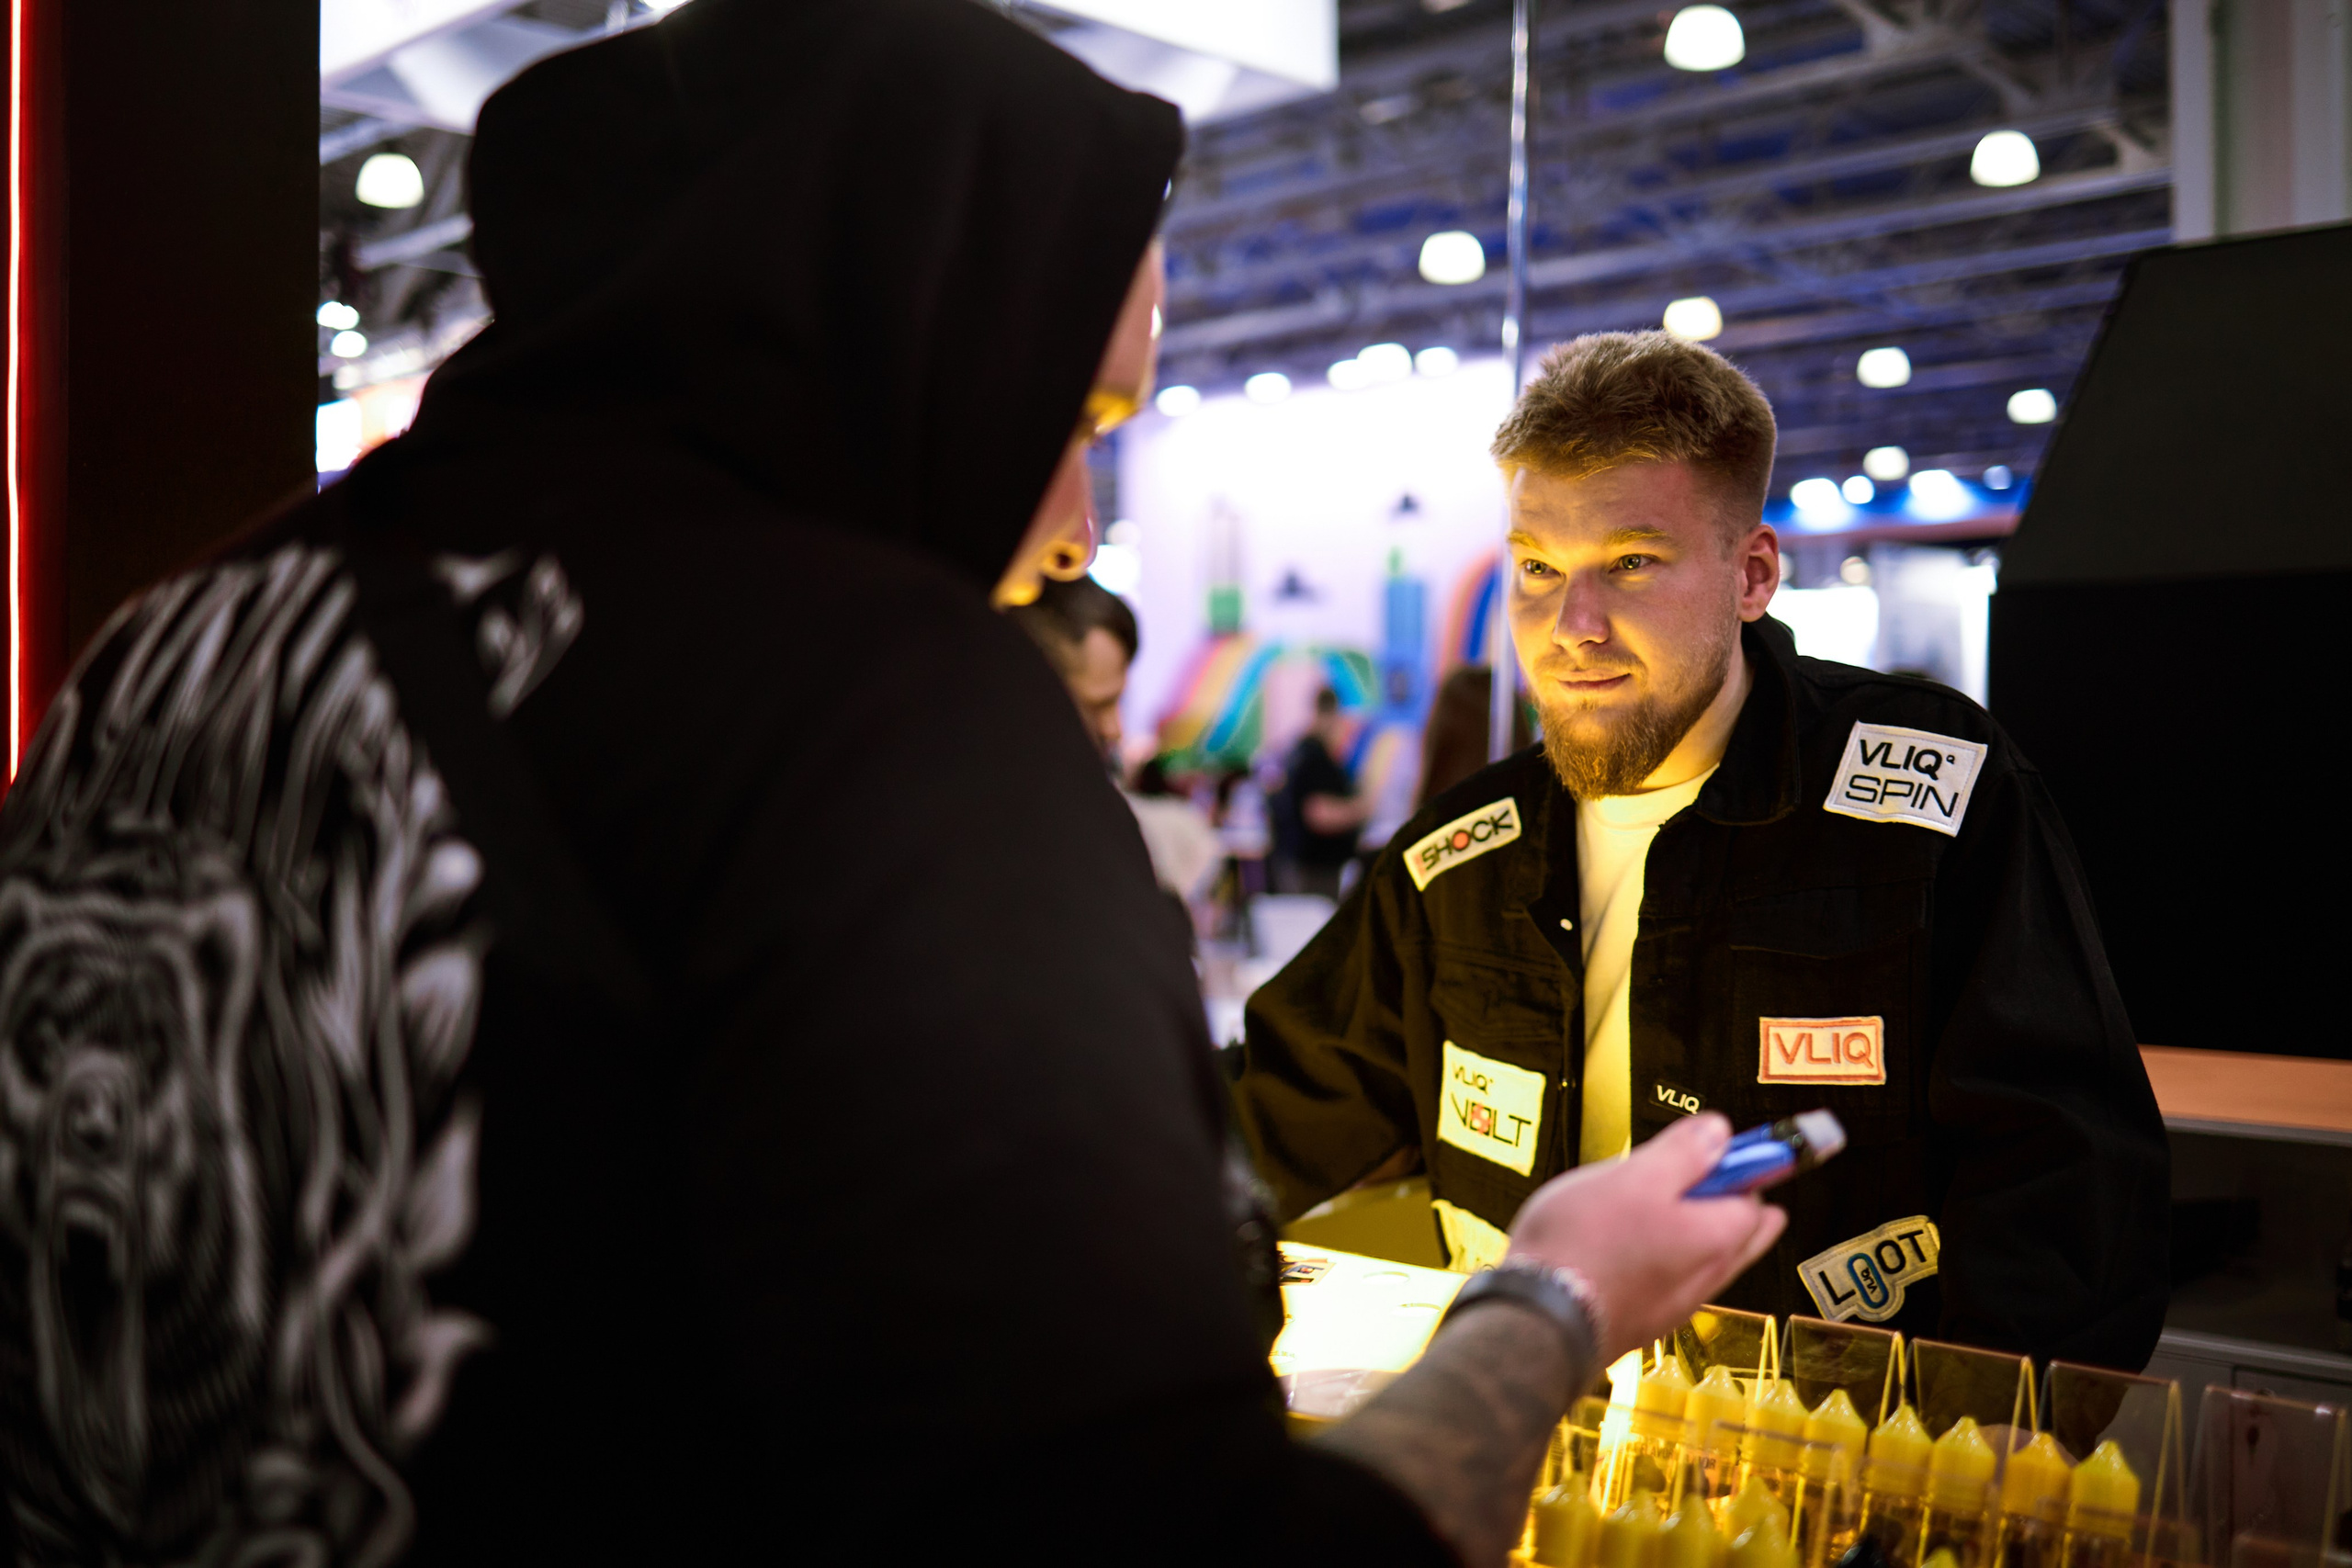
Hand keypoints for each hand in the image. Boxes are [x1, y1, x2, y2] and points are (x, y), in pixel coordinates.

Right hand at [1503, 1114, 1786, 1361]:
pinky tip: (1627, 1243)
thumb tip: (1717, 1134)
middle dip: (1721, 1199)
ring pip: (1702, 1256)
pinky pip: (1670, 1277)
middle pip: (1737, 1232)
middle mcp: (1707, 1275)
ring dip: (1687, 1228)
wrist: (1540, 1317)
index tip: (1721, 1145)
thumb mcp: (1636, 1176)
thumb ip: (1684, 1152)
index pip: (1755, 1194)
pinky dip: (1661, 1256)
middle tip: (1694, 1173)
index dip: (1737, 1163)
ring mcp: (1676, 1301)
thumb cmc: (1585, 1248)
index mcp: (1717, 1235)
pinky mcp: (1644, 1316)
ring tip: (1648, 1203)